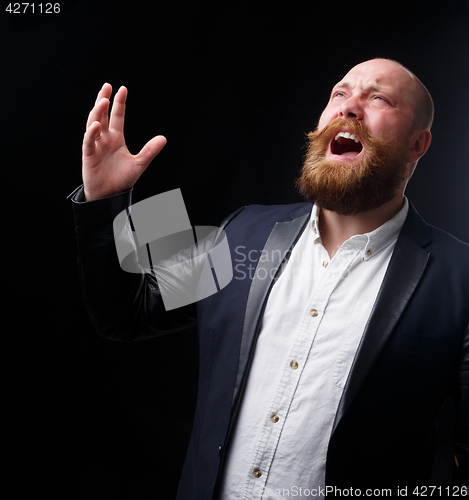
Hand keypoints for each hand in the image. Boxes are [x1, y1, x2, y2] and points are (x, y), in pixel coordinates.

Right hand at [82, 83, 166, 200]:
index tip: (122, 89)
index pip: (117, 116)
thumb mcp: (139, 163)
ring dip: (97, 112)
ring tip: (103, 100)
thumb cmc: (122, 179)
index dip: (119, 103)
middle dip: (103, 100)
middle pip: (102, 115)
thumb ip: (150, 151)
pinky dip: (91, 133)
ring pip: (93, 124)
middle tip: (107, 86)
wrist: (110, 195)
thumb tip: (164, 138)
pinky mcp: (89, 155)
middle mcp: (105, 139)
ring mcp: (95, 146)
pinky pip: (88, 141)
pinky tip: (96, 124)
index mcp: (116, 138)